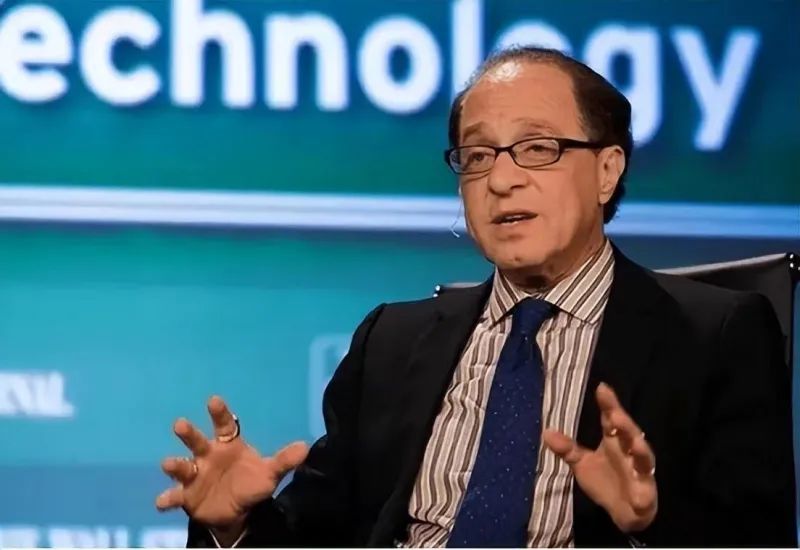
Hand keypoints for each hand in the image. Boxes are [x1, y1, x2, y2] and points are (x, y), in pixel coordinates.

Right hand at [155, 396, 308, 533]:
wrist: (235, 512)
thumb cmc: (250, 483)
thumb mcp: (269, 474)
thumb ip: (284, 461)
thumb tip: (305, 447)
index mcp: (227, 445)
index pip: (224, 425)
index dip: (219, 413)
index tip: (213, 400)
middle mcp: (207, 455)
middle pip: (196, 441)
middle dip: (188, 433)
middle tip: (180, 424)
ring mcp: (194, 475)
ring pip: (181, 466)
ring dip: (174, 464)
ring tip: (169, 464)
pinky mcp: (185, 496)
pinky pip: (174, 496)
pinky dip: (167, 498)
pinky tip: (162, 501)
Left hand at [543, 383, 656, 532]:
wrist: (623, 513)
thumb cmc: (604, 481)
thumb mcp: (581, 464)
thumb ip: (567, 448)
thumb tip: (546, 431)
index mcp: (614, 441)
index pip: (611, 419)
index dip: (608, 404)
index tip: (602, 388)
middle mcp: (629, 452)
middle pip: (629, 433)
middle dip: (624, 424)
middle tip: (615, 414)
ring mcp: (640, 472)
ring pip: (644, 459)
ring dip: (640, 450)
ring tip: (634, 443)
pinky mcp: (645, 494)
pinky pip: (645, 493)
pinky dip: (643, 494)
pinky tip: (638, 495)